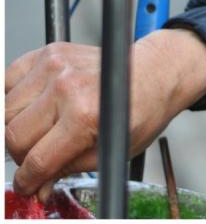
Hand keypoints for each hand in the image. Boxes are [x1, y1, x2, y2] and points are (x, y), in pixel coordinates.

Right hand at [5, 29, 205, 201]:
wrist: (155, 72)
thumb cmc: (141, 108)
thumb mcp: (112, 150)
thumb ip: (69, 169)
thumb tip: (38, 188)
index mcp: (85, 115)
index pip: (36, 161)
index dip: (28, 180)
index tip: (27, 184)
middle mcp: (67, 87)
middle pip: (13, 136)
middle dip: (20, 155)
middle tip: (36, 158)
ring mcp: (55, 66)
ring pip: (5, 110)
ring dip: (14, 126)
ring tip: (38, 130)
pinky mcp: (48, 52)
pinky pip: (8, 80)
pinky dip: (12, 98)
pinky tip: (32, 106)